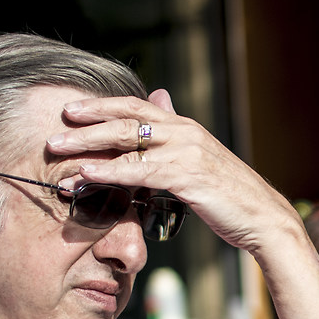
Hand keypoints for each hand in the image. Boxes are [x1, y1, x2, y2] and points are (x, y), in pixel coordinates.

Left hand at [47, 90, 294, 255]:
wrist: (263, 218)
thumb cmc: (229, 196)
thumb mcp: (199, 161)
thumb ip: (174, 135)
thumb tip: (160, 100)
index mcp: (184, 127)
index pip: (135, 106)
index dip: (101, 105)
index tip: (70, 111)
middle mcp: (184, 132)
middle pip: (125, 118)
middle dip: (86, 123)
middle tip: (54, 131)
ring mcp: (186, 151)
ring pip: (127, 141)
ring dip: (88, 146)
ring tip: (58, 152)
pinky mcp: (187, 175)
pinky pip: (140, 170)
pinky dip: (110, 171)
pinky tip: (88, 174)